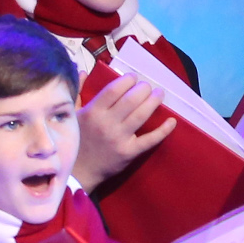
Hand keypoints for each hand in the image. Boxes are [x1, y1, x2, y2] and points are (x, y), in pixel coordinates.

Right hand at [75, 73, 176, 187]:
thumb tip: (82, 71)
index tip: (133, 78)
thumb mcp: (71, 114)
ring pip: (141, 116)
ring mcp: (119, 138)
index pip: (114, 90)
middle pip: (131, 100)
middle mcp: (107, 123)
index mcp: (93, 112)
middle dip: (143, 89)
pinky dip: (163, 130)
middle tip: (148, 86)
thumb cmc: (75, 140)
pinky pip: (149, 140)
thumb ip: (77, 91)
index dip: (127, 80)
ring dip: (153, 102)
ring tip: (159, 94)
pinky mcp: (129, 152)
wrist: (77, 171)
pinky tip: (172, 121)